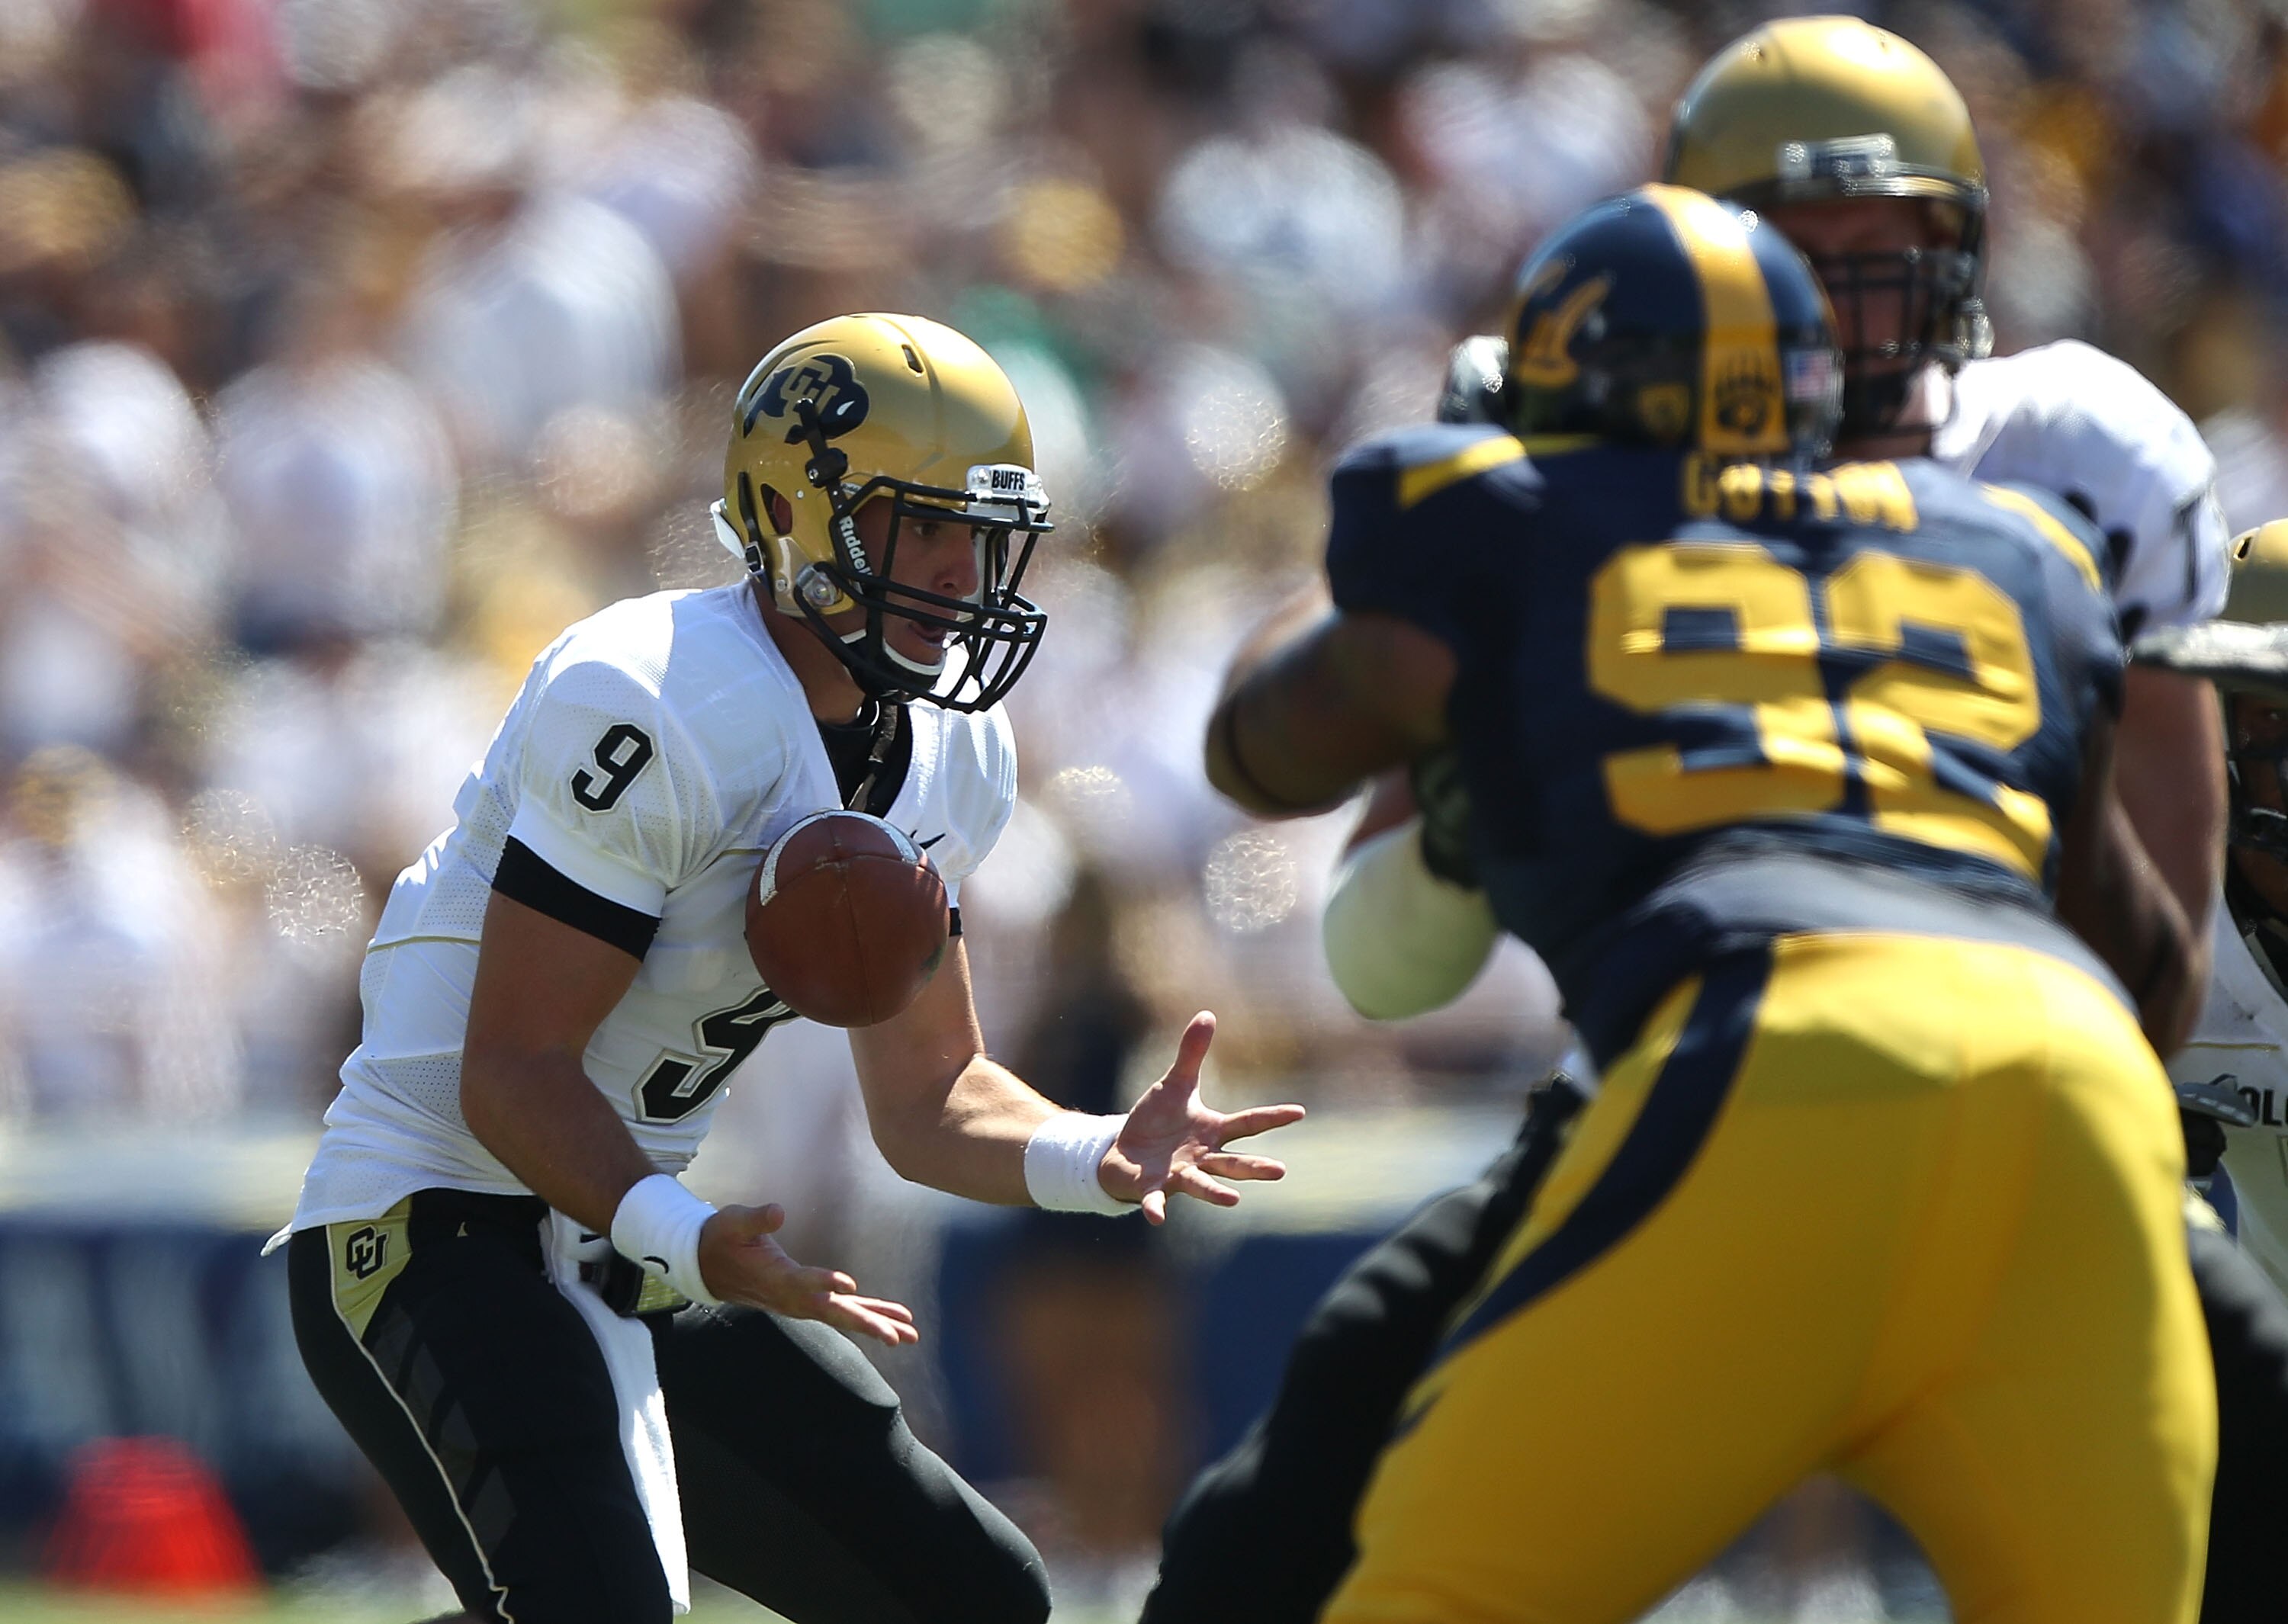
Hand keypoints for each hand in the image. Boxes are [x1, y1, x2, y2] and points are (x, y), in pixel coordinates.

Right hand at [696, 1204, 917, 1346]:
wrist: (708, 1265)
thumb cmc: (722, 1239)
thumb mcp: (732, 1222)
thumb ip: (755, 1219)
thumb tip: (777, 1212)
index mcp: (774, 1277)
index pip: (801, 1284)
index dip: (823, 1284)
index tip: (848, 1285)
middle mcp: (791, 1297)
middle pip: (831, 1313)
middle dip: (864, 1324)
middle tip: (896, 1337)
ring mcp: (801, 1301)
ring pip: (842, 1316)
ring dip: (876, 1324)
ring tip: (910, 1334)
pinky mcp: (808, 1299)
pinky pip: (842, 1310)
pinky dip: (869, 1313)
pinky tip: (896, 1320)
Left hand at [1099, 1011, 1305, 1224]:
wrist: (1125, 1153)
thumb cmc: (1157, 1121)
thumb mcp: (1174, 1084)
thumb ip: (1192, 1054)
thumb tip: (1207, 1013)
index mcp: (1212, 1131)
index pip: (1247, 1123)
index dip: (1272, 1117)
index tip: (1299, 1112)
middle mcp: (1201, 1157)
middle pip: (1232, 1162)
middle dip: (1254, 1168)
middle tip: (1280, 1170)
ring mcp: (1179, 1175)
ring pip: (1202, 1184)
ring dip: (1216, 1193)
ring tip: (1233, 1202)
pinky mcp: (1152, 1188)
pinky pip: (1156, 1199)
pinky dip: (1156, 1208)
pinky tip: (1157, 1218)